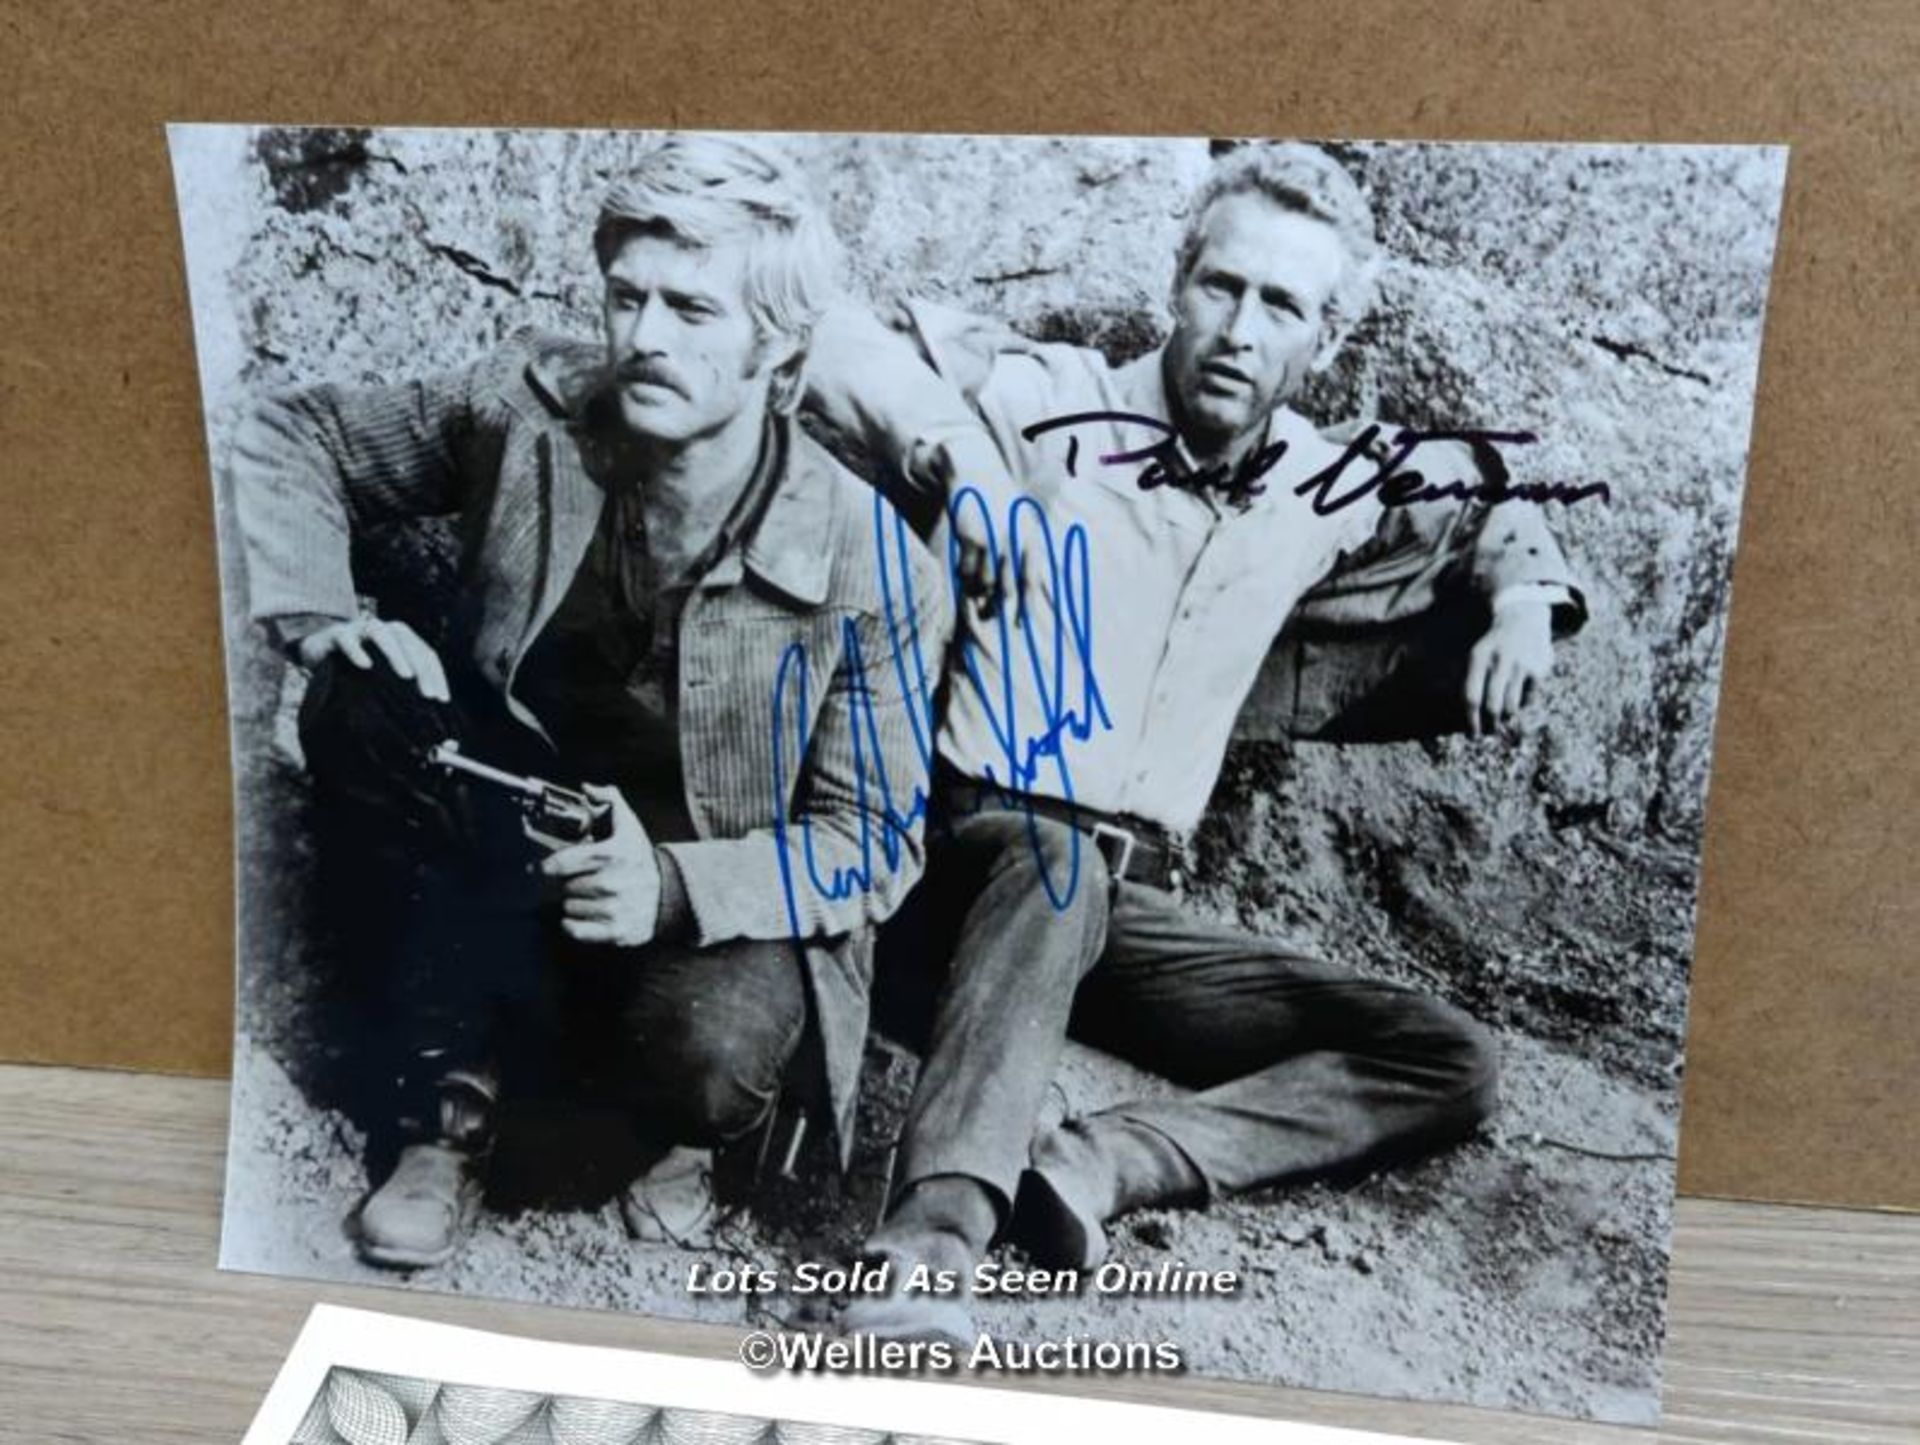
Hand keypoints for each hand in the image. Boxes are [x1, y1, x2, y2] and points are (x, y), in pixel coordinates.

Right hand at [296, 616, 448, 701]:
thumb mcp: (382, 675)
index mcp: (401, 638)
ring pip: (381, 634)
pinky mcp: (336, 634)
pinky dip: (356, 650)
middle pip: (408, 642)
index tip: (442, 700)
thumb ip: (402, 688)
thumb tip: (426, 719)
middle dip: (422, 667)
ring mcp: (360, 629)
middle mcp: (384, 629)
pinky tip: (365, 665)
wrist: (319, 648)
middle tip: (428, 694)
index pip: (425, 653)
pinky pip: (347, 639)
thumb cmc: (357, 665)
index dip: (436, 675)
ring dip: (396, 653)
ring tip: (406, 676)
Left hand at [540, 785, 660, 947]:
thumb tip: (588, 788)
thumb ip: (610, 800)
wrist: (670, 895)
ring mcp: (613, 909)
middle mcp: (612, 883)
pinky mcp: (615, 931)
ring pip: (569, 908)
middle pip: (564, 886)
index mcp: (612, 855)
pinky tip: (586, 913)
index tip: (546, 868)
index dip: (548, 865)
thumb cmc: (641, 860)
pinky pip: (575, 929)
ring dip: (574, 903)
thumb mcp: (629, 826)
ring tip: (590, 896)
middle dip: (570, 883)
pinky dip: (574, 924)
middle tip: (582, 880)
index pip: (561, 863)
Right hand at [934, 431, 1044, 621]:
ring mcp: (991, 541)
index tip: (1019, 625)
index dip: (1025, 607)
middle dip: (996, 607)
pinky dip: (964, 577)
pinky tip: (964, 574)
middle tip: (988, 615)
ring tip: (974, 592)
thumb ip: (1024, 551)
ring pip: (984, 583)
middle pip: (1006, 589)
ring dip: (978, 591)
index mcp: (1030, 538)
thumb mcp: (1022, 521)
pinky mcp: (970, 539)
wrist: (976, 472)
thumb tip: (1024, 589)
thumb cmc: (1000, 500)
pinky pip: (966, 571)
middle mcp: (1013, 542)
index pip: (1030, 581)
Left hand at [1464, 601, 1553, 736]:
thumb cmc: (1493, 646)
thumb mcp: (1476, 655)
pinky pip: (1528, 699)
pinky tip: (1518, 699)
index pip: (1471, 696)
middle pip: (1493, 705)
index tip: (1473, 734)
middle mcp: (1500, 661)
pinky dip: (1522, 704)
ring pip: (1512, 705)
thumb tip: (1465, 714)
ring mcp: (1521, 665)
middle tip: (1490, 732)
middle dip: (1491, 724)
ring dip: (1507, 717)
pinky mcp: (1539, 670)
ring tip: (1503, 718)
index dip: (1471, 719)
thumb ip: (1468, 680)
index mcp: (1478, 657)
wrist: (1523, 619)